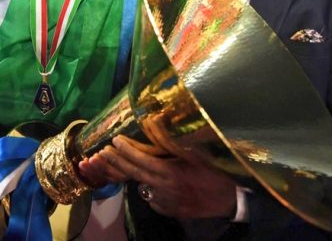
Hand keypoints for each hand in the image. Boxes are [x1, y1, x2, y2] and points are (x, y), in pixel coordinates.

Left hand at [83, 136, 237, 218]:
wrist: (231, 200)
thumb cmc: (215, 171)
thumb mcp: (195, 152)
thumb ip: (171, 139)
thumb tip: (153, 120)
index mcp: (170, 172)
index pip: (141, 160)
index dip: (125, 151)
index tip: (113, 141)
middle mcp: (164, 189)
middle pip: (134, 174)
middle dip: (115, 162)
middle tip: (100, 153)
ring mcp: (166, 202)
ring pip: (143, 187)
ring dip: (132, 176)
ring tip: (117, 165)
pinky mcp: (170, 211)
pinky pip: (153, 199)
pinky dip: (150, 190)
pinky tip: (148, 183)